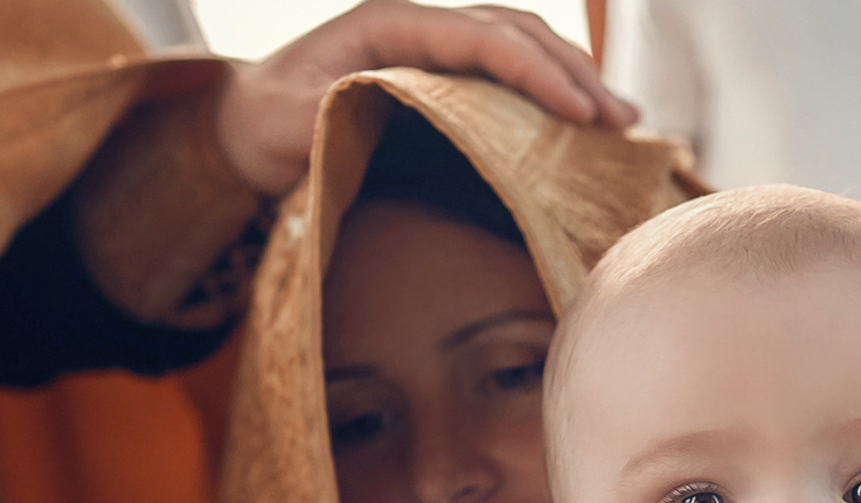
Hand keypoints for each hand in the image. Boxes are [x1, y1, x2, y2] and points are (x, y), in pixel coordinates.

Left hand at [216, 1, 635, 194]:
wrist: (239, 122)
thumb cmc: (260, 122)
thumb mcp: (288, 118)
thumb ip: (338, 108)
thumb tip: (397, 107)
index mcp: (390, 22)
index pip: (482, 38)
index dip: (536, 72)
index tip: (579, 112)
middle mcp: (418, 23)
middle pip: (514, 32)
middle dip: (573, 74)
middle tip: (621, 122)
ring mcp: (430, 45)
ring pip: (518, 45)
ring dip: (571, 78)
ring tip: (619, 120)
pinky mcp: (436, 73)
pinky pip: (503, 72)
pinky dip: (546, 91)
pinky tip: (579, 119)